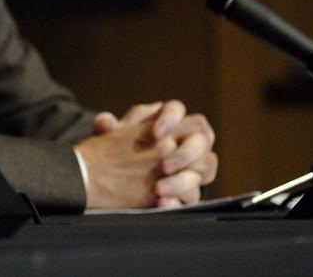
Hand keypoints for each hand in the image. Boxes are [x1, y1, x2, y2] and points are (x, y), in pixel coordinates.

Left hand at [84, 100, 217, 208]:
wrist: (119, 175)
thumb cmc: (120, 148)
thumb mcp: (110, 138)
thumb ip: (106, 127)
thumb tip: (105, 122)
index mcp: (168, 120)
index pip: (177, 109)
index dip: (171, 119)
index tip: (156, 133)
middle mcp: (187, 140)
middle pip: (202, 139)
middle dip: (186, 152)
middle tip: (165, 165)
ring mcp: (193, 164)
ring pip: (206, 167)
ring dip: (184, 180)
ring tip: (159, 189)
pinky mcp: (190, 189)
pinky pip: (195, 194)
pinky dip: (179, 200)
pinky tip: (162, 204)